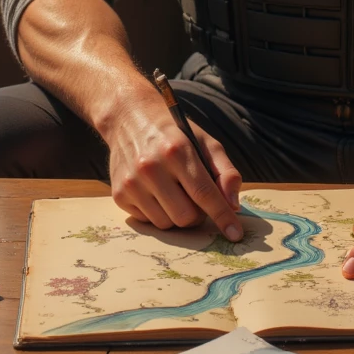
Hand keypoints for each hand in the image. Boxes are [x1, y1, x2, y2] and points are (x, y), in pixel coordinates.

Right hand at [108, 90, 243, 239]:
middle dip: (198, 215)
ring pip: (166, 224)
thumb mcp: (205, 142)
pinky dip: (158, 213)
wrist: (130, 119)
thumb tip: (233, 206)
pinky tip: (157, 193)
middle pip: (185, 216)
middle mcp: (150, 167)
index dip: (222, 216)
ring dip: (177, 215)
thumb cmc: (174, 134)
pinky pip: (148, 221)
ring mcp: (131, 182)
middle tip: (197, 200)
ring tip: (176, 194)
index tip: (235, 234)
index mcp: (176, 150)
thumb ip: (225, 172)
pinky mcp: (119, 194)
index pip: (204, 193)